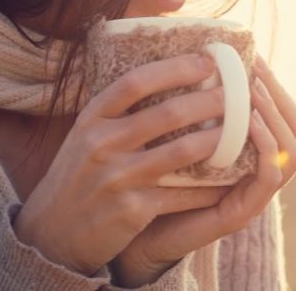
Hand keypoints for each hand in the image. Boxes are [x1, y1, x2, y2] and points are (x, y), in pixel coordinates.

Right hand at [12, 53, 231, 274]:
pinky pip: (182, 193)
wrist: (52, 234)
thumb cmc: (80, 174)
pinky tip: (230, 178)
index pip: (136, 82)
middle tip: (237, 94)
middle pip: (169, 113)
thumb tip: (168, 72)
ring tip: (243, 129)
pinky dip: (209, 186)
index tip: (208, 61)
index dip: (175, 68)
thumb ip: (119, 109)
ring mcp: (117, 178)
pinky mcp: (132, 210)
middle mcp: (102, 144)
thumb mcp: (87, 134)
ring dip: (219, 139)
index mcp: (92, 118)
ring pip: (183, 150)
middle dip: (210, 101)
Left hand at [109, 55, 295, 285]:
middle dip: (280, 94)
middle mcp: (261, 173)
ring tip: (253, 92)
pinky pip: (269, 178)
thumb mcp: (181, 133)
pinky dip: (265, 148)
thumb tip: (197, 52)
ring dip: (275, 117)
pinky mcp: (240, 214)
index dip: (275, 83)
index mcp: (253, 153)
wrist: (130, 233)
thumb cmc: (155, 176)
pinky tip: (249, 124)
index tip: (252, 56)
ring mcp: (255, 196)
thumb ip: (199, 105)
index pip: (286, 113)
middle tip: (254, 69)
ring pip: (293, 153)